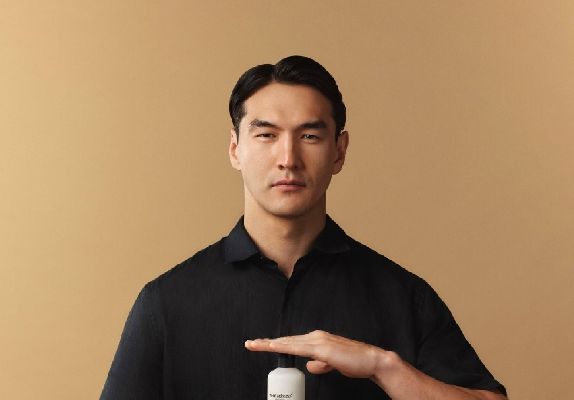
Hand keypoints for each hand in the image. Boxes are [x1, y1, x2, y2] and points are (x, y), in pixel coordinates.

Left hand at [245, 330, 388, 378]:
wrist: (371, 361)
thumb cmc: (354, 361)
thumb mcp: (331, 363)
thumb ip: (320, 363)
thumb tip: (309, 366)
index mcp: (317, 339)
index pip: (292, 342)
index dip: (276, 343)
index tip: (261, 345)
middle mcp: (316, 336)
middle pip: (287, 340)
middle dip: (267, 342)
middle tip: (250, 344)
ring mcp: (319, 341)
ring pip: (289, 342)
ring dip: (271, 344)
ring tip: (255, 345)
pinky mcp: (323, 348)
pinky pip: (299, 348)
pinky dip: (285, 347)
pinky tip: (274, 348)